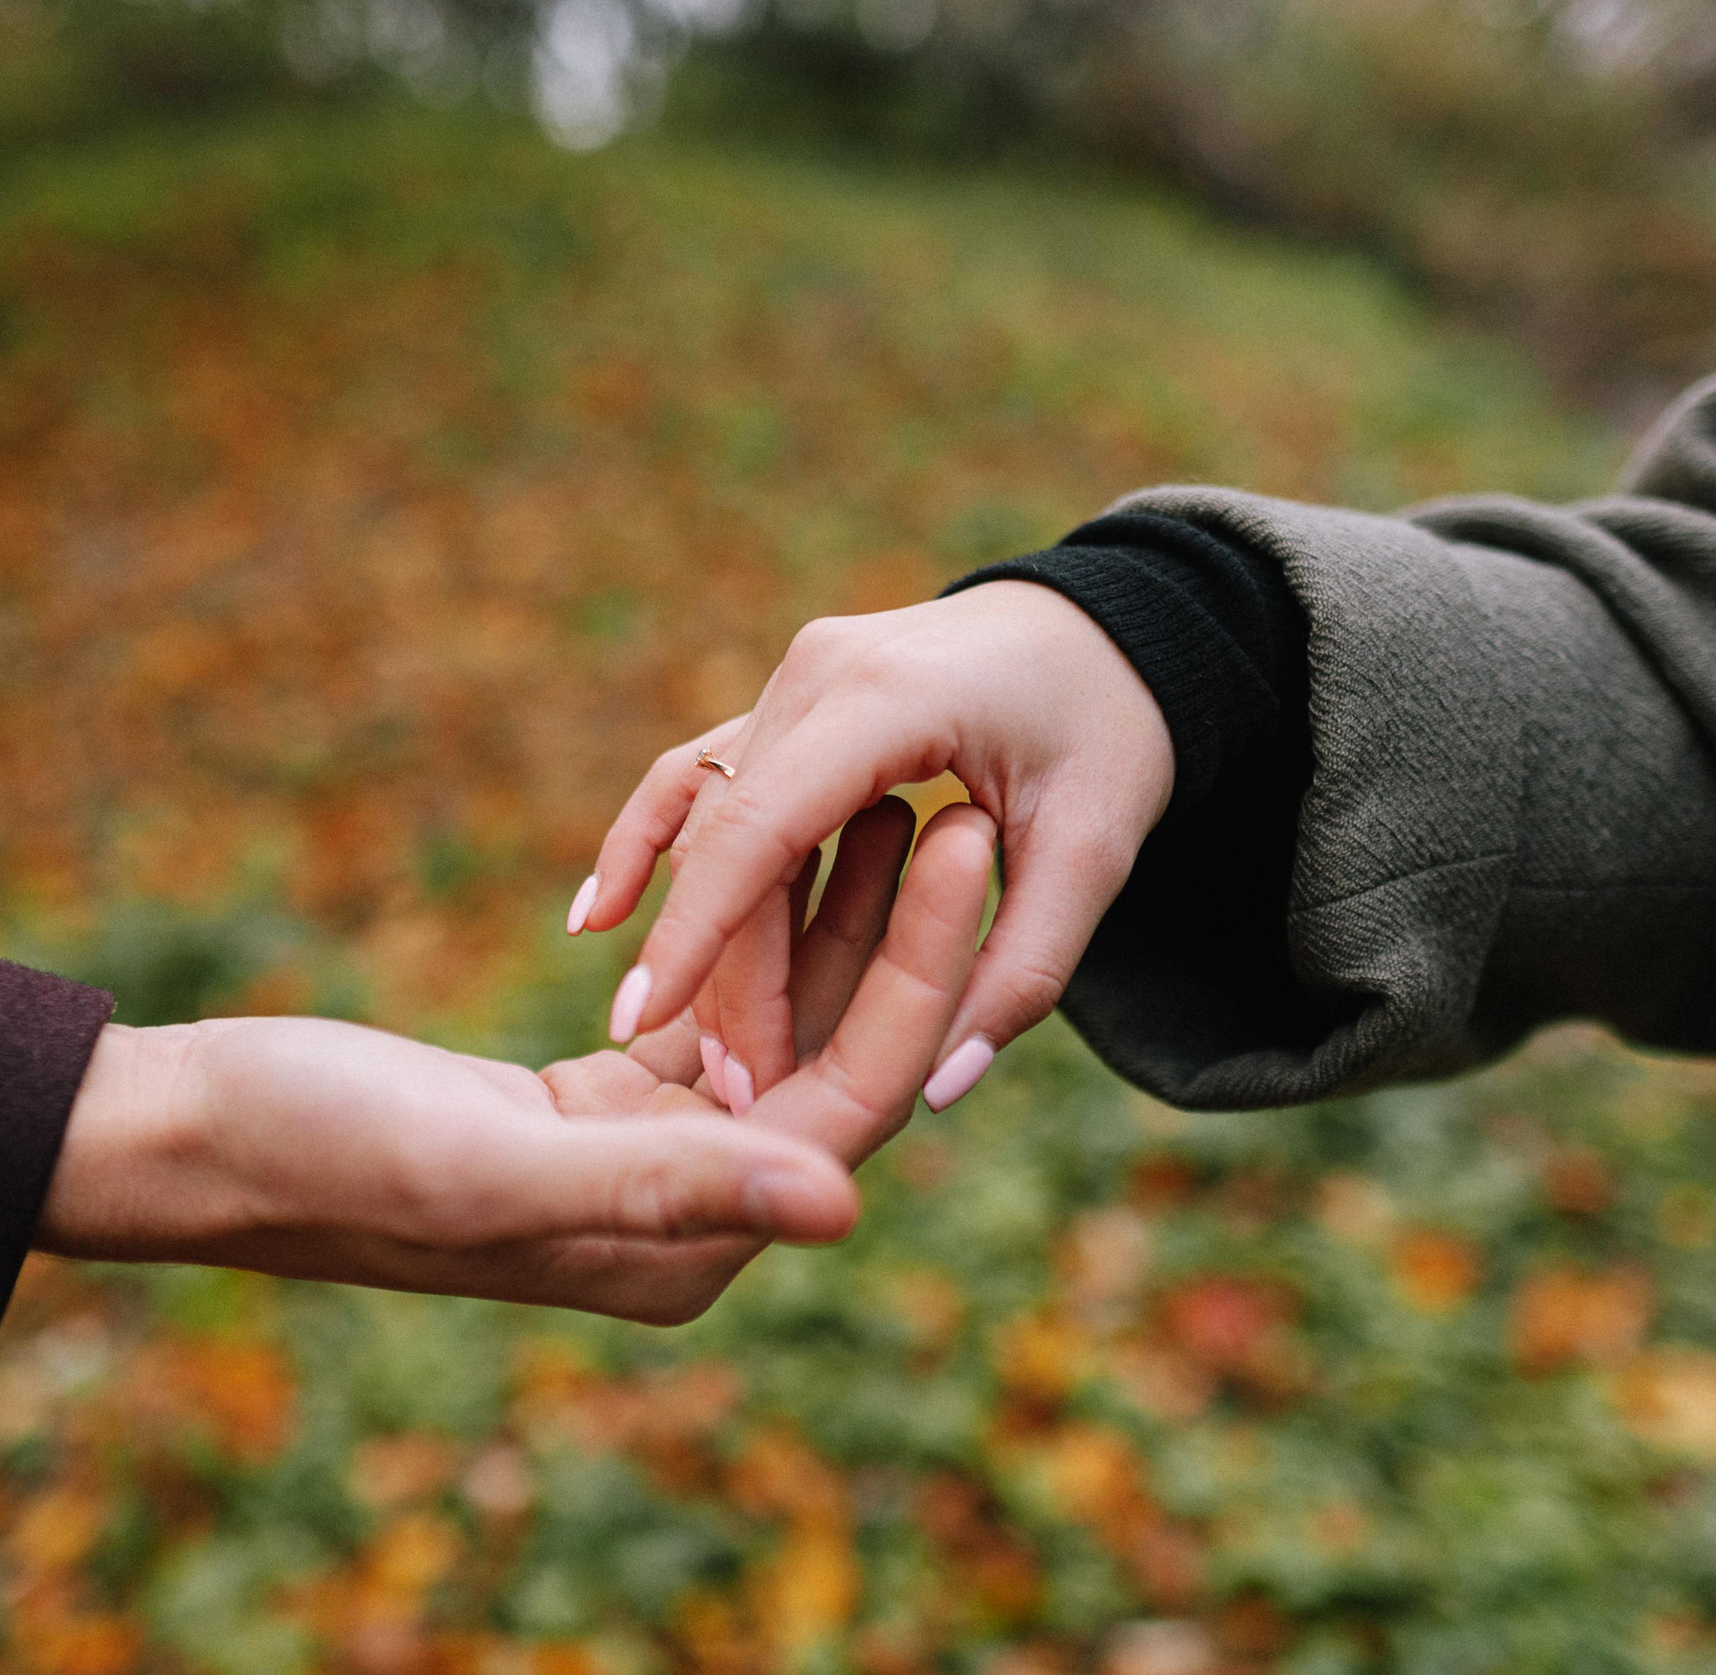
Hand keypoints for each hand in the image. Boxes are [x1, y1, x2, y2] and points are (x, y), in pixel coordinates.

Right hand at [34, 803, 995, 1323]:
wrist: (196, 1139)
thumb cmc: (317, 1157)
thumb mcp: (486, 1170)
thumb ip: (664, 1188)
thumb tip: (845, 1204)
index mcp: (682, 1246)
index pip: (847, 1104)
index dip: (919, 973)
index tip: (972, 839)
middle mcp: (681, 1213)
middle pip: (832, 1061)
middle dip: (902, 933)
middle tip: (959, 794)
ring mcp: (641, 1157)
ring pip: (780, 1024)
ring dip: (836, 916)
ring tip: (901, 791)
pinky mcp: (595, 1103)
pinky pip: (711, 1007)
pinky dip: (752, 925)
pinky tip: (789, 835)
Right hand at [574, 581, 1171, 1111]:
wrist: (1117, 627)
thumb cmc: (1112, 729)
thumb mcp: (1095, 850)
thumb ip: (1023, 969)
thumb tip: (938, 1088)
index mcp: (886, 698)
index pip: (758, 828)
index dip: (696, 932)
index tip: (643, 1021)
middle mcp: (816, 674)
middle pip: (727, 839)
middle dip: (712, 967)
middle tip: (730, 1089)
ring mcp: (792, 679)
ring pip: (707, 819)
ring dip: (691, 928)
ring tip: (670, 1037)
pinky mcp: (786, 699)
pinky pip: (700, 776)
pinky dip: (650, 841)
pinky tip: (598, 917)